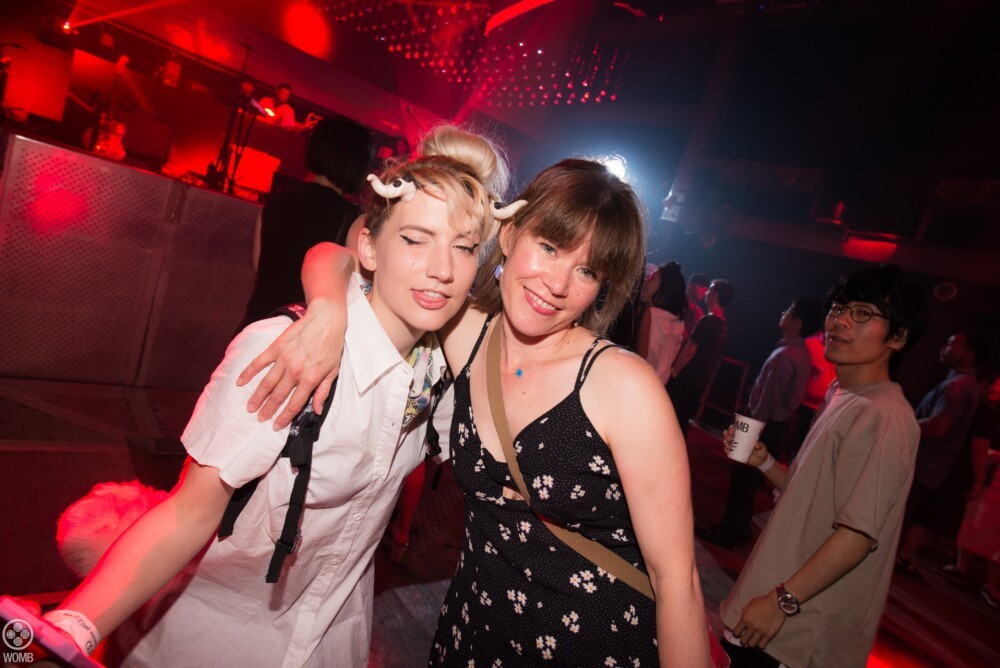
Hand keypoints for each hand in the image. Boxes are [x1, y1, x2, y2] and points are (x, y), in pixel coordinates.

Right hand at [236, 299, 344, 428]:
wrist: (326, 320)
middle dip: (268, 410)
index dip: (284, 417)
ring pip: (267, 383)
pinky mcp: (276, 347)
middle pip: (278, 396)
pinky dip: (248, 372)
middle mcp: (295, 371)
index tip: (276, 426)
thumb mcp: (333, 371)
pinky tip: (241, 382)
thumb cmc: (332, 346)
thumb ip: (323, 392)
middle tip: (259, 418)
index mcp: (310, 379)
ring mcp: (284, 359)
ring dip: (257, 396)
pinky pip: (259, 362)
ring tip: (250, 407)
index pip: (294, 404)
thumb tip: (316, 410)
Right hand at [722, 425, 769, 467]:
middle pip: (729, 435)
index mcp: (744, 436)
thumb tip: (757, 444)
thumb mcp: (762, 447)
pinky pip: (728, 451)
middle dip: (727, 434)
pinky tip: (727, 449)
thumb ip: (760, 445)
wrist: (760, 461)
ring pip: (727, 442)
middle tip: (729, 437)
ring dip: (725, 441)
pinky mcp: (735, 454)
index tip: (732, 430)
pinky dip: (726, 450)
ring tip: (727, 443)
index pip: (736, 430)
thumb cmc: (761, 452)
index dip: (732, 428)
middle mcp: (738, 440)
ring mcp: (736, 447)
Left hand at [732, 590, 785, 648]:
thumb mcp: (749, 604)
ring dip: (751, 643)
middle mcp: (751, 627)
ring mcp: (760, 632)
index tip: (739, 633)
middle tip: (746, 638)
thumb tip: (741, 620)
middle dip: (743, 640)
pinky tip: (760, 642)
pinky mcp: (769, 635)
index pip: (736, 632)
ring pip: (751, 645)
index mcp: (745, 618)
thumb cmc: (763, 601)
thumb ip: (744, 613)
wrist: (776, 603)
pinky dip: (760, 645)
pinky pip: (762, 646)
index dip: (736, 634)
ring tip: (753, 640)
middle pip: (743, 640)